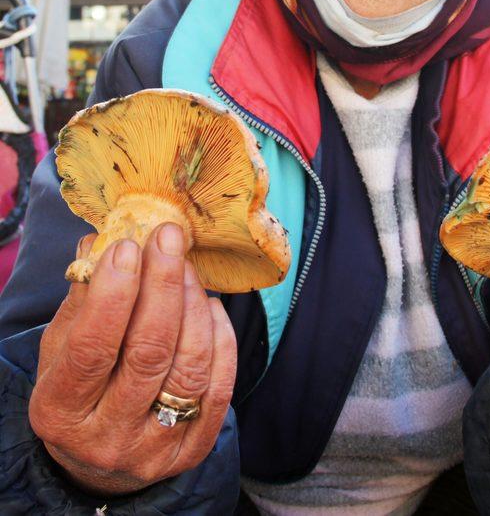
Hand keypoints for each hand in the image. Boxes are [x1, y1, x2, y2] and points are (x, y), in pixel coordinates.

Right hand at [29, 224, 236, 495]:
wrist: (100, 460)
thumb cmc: (80, 387)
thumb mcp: (61, 348)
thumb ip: (81, 300)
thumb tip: (102, 241)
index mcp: (60, 411)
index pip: (91, 348)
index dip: (113, 293)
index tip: (128, 246)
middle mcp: (107, 437)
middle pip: (147, 353)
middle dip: (163, 286)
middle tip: (169, 239)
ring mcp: (154, 450)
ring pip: (189, 367)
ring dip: (193, 305)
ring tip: (187, 268)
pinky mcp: (194, 451)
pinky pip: (220, 385)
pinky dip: (220, 336)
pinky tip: (208, 306)